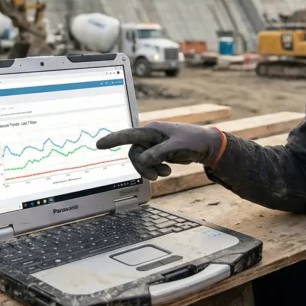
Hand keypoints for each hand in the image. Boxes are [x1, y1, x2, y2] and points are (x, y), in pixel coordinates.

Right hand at [96, 121, 223, 180]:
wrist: (206, 146)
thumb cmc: (193, 141)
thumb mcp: (176, 147)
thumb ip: (158, 153)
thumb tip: (143, 160)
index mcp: (151, 130)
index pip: (128, 135)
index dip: (113, 139)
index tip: (98, 145)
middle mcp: (149, 136)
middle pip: (134, 154)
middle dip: (143, 167)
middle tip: (157, 176)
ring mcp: (153, 145)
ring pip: (141, 161)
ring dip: (150, 170)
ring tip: (166, 172)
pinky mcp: (158, 152)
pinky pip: (148, 164)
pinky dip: (156, 170)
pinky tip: (168, 170)